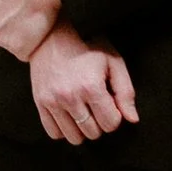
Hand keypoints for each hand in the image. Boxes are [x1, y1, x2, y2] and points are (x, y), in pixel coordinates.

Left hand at [0, 0, 61, 62]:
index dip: (8, 12)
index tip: (20, 6)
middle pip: (2, 32)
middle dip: (14, 26)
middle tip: (31, 13)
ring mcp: (4, 40)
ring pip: (14, 43)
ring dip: (24, 37)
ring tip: (38, 21)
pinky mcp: (20, 49)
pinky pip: (26, 53)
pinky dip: (33, 46)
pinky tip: (41, 32)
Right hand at [30, 24, 138, 143]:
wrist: (52, 33)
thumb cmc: (87, 46)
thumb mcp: (113, 62)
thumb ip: (126, 92)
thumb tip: (132, 120)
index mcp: (91, 87)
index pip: (111, 124)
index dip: (115, 115)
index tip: (110, 102)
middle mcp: (69, 97)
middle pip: (93, 133)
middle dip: (99, 123)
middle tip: (96, 105)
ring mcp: (52, 100)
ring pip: (74, 137)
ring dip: (82, 129)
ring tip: (83, 111)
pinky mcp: (39, 101)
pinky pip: (53, 132)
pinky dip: (63, 129)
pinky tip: (68, 115)